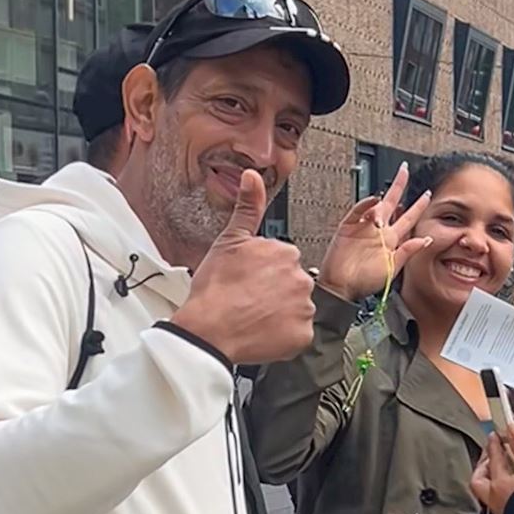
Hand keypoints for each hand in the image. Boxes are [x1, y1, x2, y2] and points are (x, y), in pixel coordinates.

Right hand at [173, 170, 314, 364]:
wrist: (209, 329)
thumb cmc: (215, 289)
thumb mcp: (229, 240)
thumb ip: (247, 208)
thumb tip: (252, 176)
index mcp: (286, 253)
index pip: (281, 262)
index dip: (262, 274)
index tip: (247, 281)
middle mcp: (301, 277)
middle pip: (291, 284)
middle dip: (275, 292)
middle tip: (249, 300)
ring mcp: (304, 307)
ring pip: (296, 309)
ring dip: (280, 314)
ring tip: (253, 317)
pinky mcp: (303, 334)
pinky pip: (298, 335)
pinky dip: (284, 336)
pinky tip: (263, 333)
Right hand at [317, 163, 431, 301]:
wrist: (341, 286)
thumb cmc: (365, 281)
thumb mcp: (392, 268)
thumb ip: (408, 251)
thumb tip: (427, 239)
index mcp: (391, 240)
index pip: (408, 218)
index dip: (418, 206)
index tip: (428, 193)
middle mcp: (379, 231)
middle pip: (391, 203)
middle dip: (398, 186)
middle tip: (404, 170)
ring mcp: (363, 227)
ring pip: (375, 206)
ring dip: (381, 205)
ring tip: (381, 209)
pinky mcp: (348, 227)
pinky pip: (357, 211)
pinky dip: (364, 204)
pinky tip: (372, 201)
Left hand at [470, 420, 513, 513]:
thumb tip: (512, 427)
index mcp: (500, 483)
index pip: (493, 457)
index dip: (494, 443)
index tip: (496, 434)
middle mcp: (495, 499)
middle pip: (479, 477)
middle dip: (483, 464)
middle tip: (491, 454)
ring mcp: (500, 512)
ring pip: (485, 492)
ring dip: (489, 479)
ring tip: (500, 471)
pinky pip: (494, 502)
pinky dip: (497, 492)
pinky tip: (510, 491)